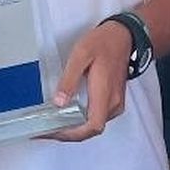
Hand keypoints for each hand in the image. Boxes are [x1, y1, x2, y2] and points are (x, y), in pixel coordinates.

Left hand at [45, 21, 132, 142]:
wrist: (123, 36)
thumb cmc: (103, 43)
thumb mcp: (81, 55)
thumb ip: (69, 79)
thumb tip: (59, 103)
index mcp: (105, 93)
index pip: (91, 126)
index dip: (71, 134)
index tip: (51, 132)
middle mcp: (113, 104)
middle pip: (90, 130)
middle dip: (67, 134)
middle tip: (45, 130)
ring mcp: (115, 104)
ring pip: (93, 126)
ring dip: (74, 130)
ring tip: (53, 125)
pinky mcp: (113, 101)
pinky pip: (97, 118)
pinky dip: (81, 123)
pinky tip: (68, 117)